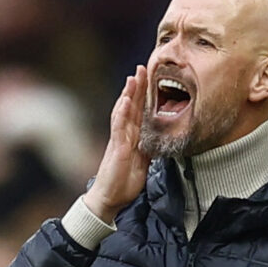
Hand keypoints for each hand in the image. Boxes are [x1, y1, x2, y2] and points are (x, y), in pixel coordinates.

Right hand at [84, 65, 148, 223]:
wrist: (109, 199)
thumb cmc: (123, 182)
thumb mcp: (143, 163)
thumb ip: (148, 149)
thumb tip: (159, 141)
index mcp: (132, 138)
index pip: (138, 112)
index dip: (143, 95)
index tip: (149, 78)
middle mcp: (124, 135)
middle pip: (131, 106)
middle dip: (137, 87)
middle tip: (143, 67)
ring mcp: (119, 140)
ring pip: (124, 112)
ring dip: (129, 94)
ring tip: (134, 77)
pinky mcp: (117, 148)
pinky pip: (119, 127)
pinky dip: (122, 113)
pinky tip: (125, 100)